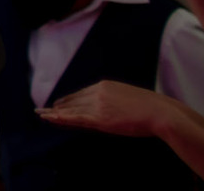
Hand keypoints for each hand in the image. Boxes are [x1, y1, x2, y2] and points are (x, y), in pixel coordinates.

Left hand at [38, 80, 182, 137]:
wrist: (161, 112)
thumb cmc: (152, 108)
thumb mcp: (129, 99)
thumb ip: (116, 101)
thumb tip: (112, 109)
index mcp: (105, 86)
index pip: (81, 94)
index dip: (68, 100)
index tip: (58, 104)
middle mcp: (98, 92)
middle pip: (73, 100)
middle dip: (58, 106)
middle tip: (42, 110)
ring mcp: (98, 105)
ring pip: (71, 110)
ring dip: (54, 113)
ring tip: (41, 115)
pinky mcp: (100, 118)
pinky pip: (76, 118)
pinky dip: (61, 118)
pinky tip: (51, 119)